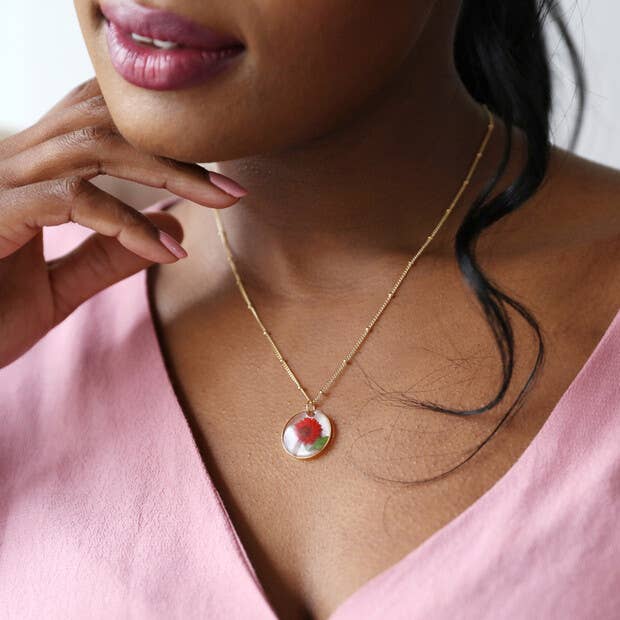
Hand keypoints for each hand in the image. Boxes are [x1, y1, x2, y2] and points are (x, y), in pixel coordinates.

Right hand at [0, 77, 245, 368]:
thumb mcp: (61, 288)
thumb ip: (110, 254)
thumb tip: (173, 226)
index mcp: (30, 171)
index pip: (100, 122)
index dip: (160, 138)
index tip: (215, 176)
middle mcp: (13, 162)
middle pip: (107, 124)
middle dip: (178, 151)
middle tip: (233, 189)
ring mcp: (1, 182)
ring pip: (95, 147)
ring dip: (167, 173)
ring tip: (218, 202)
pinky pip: (72, 199)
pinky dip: (126, 223)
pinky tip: (165, 251)